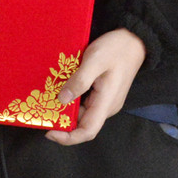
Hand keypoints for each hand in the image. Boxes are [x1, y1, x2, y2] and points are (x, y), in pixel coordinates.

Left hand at [46, 28, 148, 144]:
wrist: (134, 40)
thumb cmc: (116, 49)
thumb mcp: (95, 60)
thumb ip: (80, 80)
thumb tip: (62, 100)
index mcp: (106, 103)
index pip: (88, 131)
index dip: (68, 137)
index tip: (49, 131)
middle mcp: (106, 107)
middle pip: (82, 124)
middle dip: (63, 121)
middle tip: (43, 108)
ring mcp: (105, 101)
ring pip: (82, 113)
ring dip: (66, 109)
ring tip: (50, 96)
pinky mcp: (103, 94)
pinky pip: (85, 103)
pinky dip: (72, 100)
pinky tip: (62, 89)